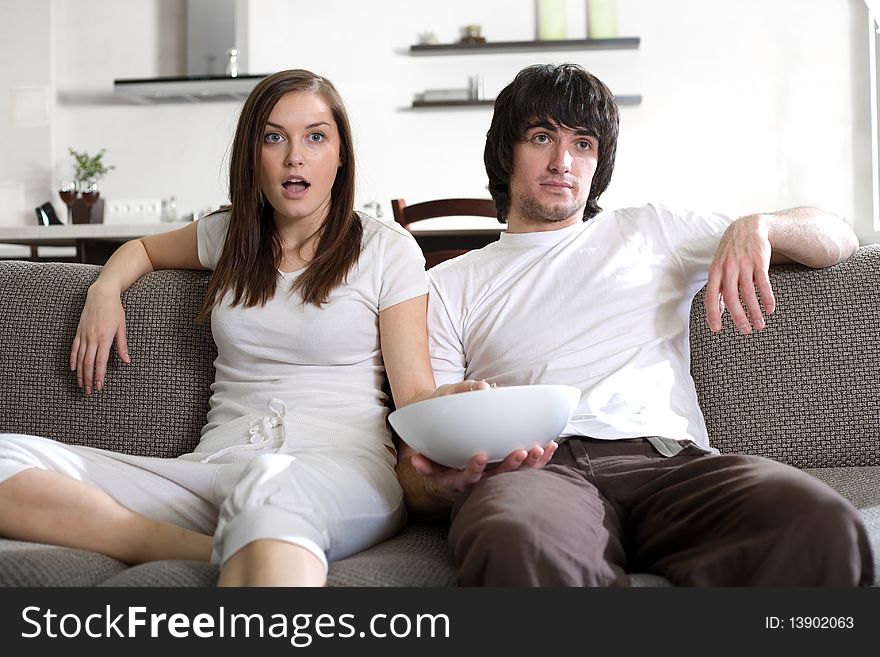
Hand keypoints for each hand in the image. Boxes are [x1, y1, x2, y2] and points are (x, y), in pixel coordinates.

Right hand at [69, 283, 129, 393]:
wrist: (101, 295)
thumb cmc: (115, 310)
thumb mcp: (122, 327)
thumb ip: (122, 346)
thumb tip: (126, 361)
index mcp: (104, 338)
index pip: (100, 362)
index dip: (99, 376)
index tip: (100, 387)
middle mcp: (92, 338)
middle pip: (88, 364)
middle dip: (89, 379)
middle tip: (89, 392)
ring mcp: (83, 335)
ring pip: (80, 358)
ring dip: (80, 373)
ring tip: (81, 384)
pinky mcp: (79, 331)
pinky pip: (74, 348)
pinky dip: (73, 359)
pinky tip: (73, 369)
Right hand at [408, 441, 558, 503]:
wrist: (457, 481)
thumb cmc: (444, 468)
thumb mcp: (432, 467)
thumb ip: (425, 464)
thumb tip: (415, 459)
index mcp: (463, 482)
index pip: (469, 478)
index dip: (474, 469)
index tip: (480, 456)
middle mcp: (484, 485)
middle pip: (499, 479)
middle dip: (511, 466)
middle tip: (520, 451)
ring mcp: (501, 483)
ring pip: (518, 477)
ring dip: (530, 464)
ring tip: (539, 448)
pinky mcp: (514, 478)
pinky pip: (530, 471)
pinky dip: (542, 460)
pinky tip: (550, 446)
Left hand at [705, 214, 775, 333]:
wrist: (748, 227)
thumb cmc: (731, 253)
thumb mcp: (720, 267)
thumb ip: (719, 288)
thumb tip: (718, 311)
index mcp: (715, 272)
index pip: (711, 296)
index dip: (713, 313)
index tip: (716, 329)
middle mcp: (728, 269)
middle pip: (731, 297)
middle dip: (738, 316)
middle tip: (744, 331)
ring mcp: (744, 264)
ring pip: (749, 293)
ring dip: (755, 312)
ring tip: (759, 325)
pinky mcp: (759, 261)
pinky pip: (763, 283)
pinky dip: (767, 298)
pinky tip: (770, 309)